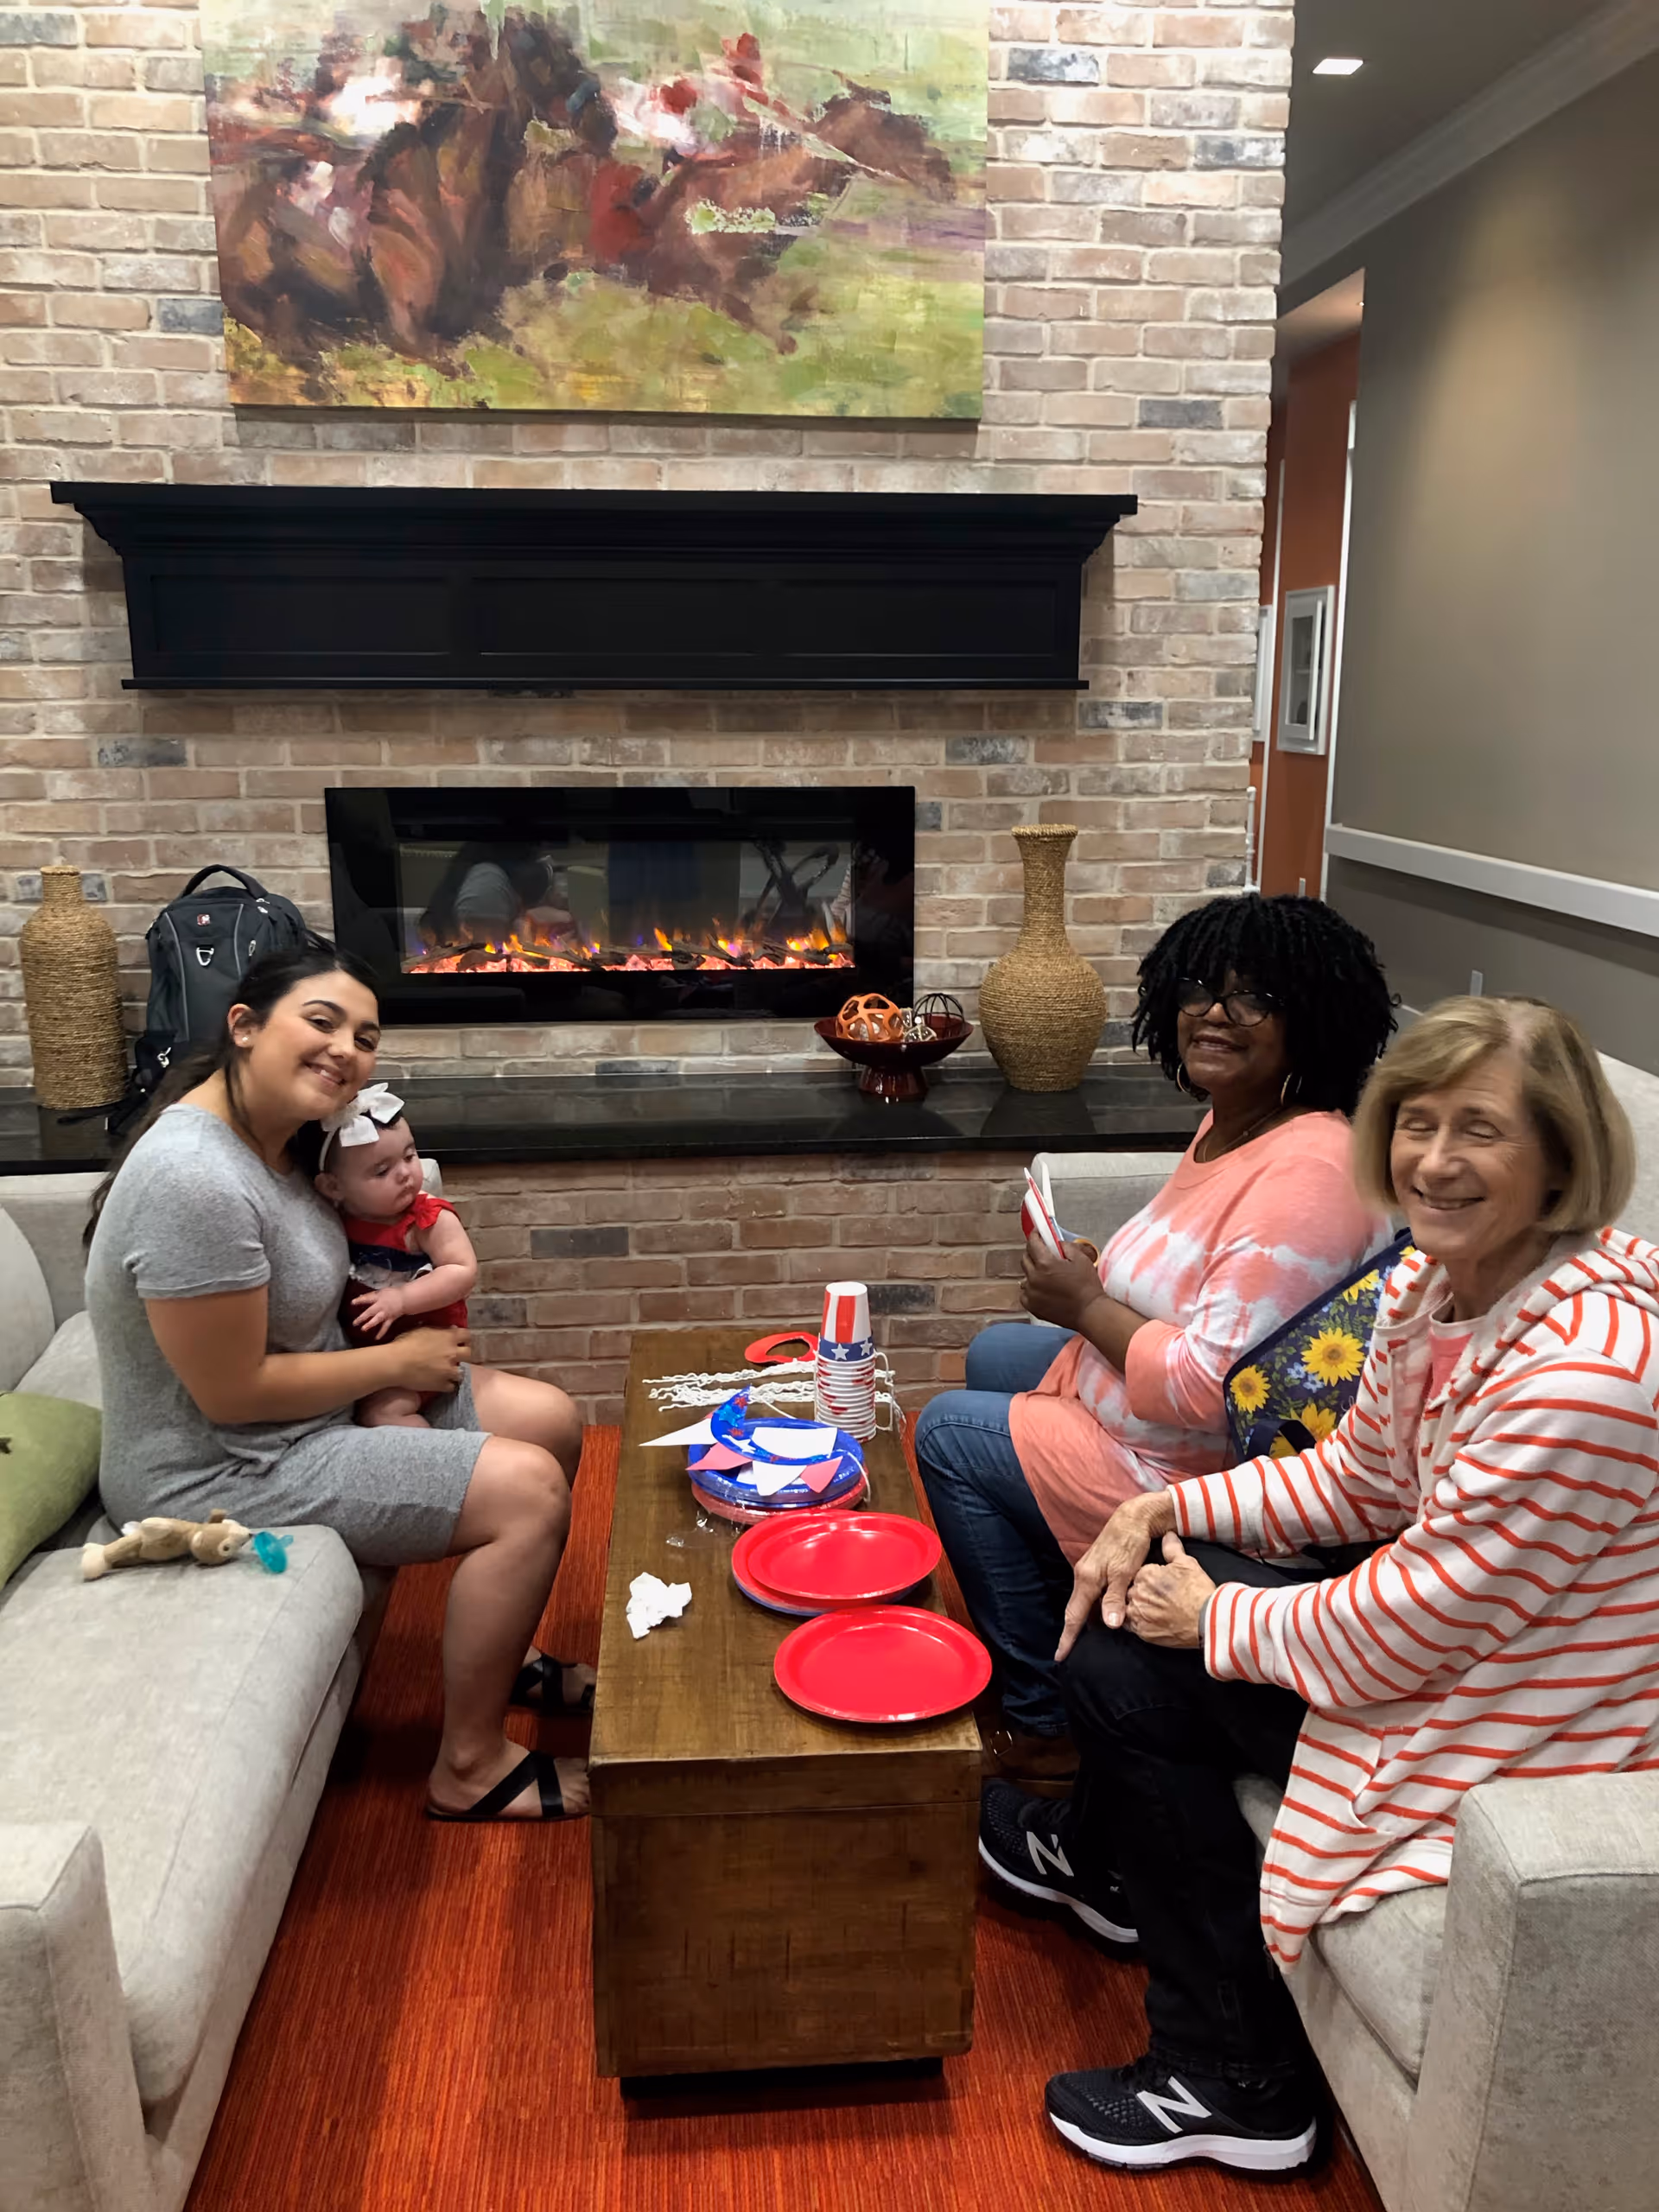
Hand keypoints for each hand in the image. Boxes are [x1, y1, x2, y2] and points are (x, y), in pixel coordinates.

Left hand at [352, 1285, 406, 1339]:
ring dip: (370, 1325)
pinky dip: (381, 1332)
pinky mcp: (390, 1319)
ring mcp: (385, 1313)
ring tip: (363, 1329)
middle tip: (355, 1323)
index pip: (367, 1298)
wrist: (406, 1298)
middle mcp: (381, 1306)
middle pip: (370, 1312)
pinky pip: (385, 1326)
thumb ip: (373, 1295)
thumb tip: (361, 1297)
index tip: (352, 1303)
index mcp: (378, 1298)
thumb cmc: (394, 1293)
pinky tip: (377, 1338)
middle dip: (362, 1317)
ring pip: (377, 1320)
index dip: (360, 1300)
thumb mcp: (382, 1291)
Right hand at [388, 1326, 468, 1394]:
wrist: (396, 1363)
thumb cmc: (405, 1343)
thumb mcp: (423, 1329)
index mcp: (449, 1337)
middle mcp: (453, 1353)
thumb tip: (452, 1329)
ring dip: (456, 1372)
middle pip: (469, 1354)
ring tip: (448, 1372)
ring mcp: (449, 1370)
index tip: (460, 1341)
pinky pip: (451, 1386)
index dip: (464, 1339)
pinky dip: (447, 1384)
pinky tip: (441, 1382)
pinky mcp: (442, 1384)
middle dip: (464, 1355)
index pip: (467, 1335)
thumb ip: (440, 1330)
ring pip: (462, 1372)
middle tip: (456, 1357)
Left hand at [1021, 1233, 1106, 1331]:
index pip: (1032, 1243)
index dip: (1035, 1235)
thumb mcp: (1081, 1259)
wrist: (1090, 1313)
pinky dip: (1032, 1288)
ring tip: (1049, 1275)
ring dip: (1034, 1271)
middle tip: (1046, 1254)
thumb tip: (1055, 1243)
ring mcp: (1031, 1293)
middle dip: (1034, 1252)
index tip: (1038, 1232)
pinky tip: (1045, 1289)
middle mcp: (1034, 1278)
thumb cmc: (1088, 1287)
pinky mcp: (1031, 1306)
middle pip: (1026, 1258)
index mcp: (1045, 1264)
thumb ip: (1065, 1246)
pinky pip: (1025, 1292)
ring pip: (1025, 1275)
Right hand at [1055, 1488, 1176, 1661]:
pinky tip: (1095, 1614)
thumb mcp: (1126, 1571)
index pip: (1074, 1615)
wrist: (1134, 1517)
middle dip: (1070, 1631)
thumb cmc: (1130, 1543)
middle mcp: (1083, 1575)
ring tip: (1080, 1639)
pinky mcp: (1096, 1567)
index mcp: (1087, 1578)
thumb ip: (1115, 1598)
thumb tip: (1109, 1626)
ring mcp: (1088, 1570)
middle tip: (1067, 1652)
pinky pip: (1088, 1593)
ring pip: (1082, 1601)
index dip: (1068, 1637)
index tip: (1059, 1656)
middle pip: (1074, 1609)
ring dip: (1080, 1620)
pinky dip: (1089, 1607)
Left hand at [1125, 1532, 1216, 1648]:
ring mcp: (1138, 1614)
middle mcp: (1137, 1594)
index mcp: (1145, 1575)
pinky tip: (1150, 1622)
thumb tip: (1167, 1535)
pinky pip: (1132, 1626)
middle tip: (1157, 1598)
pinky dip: (1138, 1623)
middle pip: (1131, 1591)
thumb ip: (1172, 1549)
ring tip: (1152, 1611)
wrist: (1207, 1620)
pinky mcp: (1142, 1632)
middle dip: (1141, 1593)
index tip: (1158, 1585)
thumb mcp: (1187, 1563)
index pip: (1139, 1574)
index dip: (1149, 1579)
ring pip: (1129, 1608)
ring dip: (1137, 1608)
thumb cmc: (1198, 1591)